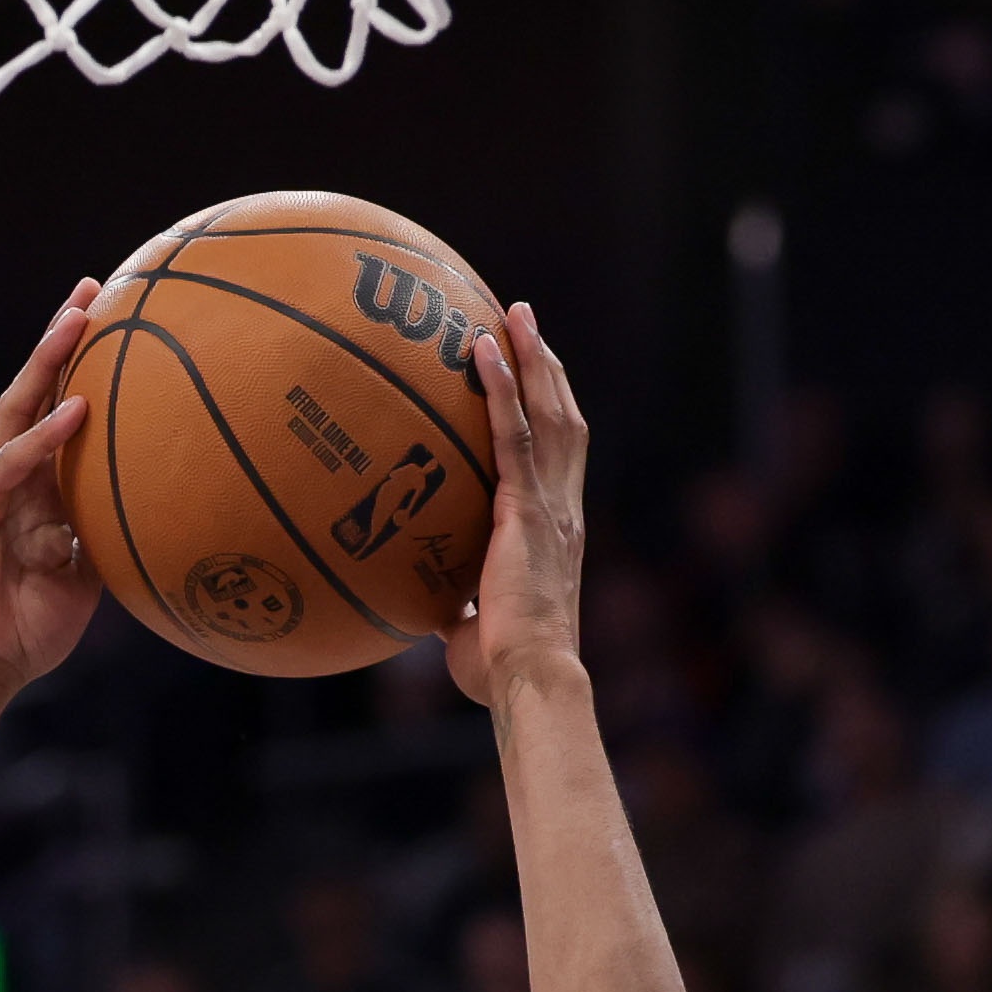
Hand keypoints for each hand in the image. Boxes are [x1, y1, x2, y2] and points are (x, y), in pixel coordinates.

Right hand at [0, 282, 103, 695]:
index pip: (54, 413)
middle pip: (32, 391)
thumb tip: (158, 515)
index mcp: (30, 489)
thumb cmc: (25, 631)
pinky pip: (12, 465)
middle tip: (93, 288)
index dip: (80, 369)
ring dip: (49, 361)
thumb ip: (105, 537)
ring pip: (17, 409)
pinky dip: (44, 438)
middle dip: (61, 338)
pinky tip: (78, 409)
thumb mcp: (83, 578)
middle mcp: (3, 475)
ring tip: (81, 317)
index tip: (116, 324)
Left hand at [446, 300, 587, 707]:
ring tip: (514, 314)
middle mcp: (564, 508)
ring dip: (532, 359)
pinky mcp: (528, 510)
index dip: (551, 410)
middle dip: (547, 366)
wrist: (530, 677)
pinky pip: (513, 437)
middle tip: (526, 321)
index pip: (559, 456)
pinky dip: (502, 389)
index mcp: (557, 531)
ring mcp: (549, 505)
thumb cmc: (502, 670)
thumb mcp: (471, 627)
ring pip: (548, 414)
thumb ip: (457, 603)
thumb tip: (426, 604)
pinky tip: (485, 352)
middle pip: (562, 418)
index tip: (535, 375)